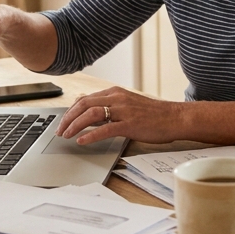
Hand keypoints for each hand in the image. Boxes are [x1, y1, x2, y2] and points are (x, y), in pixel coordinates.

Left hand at [57, 87, 180, 145]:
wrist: (175, 117)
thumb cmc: (154, 114)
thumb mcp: (128, 105)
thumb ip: (111, 107)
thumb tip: (91, 114)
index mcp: (115, 93)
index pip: (86, 99)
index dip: (71, 110)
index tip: (63, 121)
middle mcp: (117, 98)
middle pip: (84, 104)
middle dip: (68, 118)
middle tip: (60, 130)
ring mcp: (123, 110)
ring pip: (91, 114)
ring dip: (75, 125)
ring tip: (66, 135)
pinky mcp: (130, 124)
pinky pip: (105, 128)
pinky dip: (90, 135)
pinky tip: (82, 141)